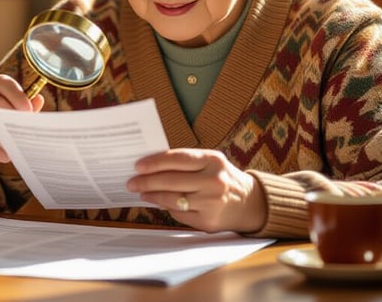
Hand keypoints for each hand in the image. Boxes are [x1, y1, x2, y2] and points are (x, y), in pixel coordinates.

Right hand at [0, 74, 44, 183]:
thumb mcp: (10, 113)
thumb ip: (23, 106)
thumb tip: (38, 100)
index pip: (2, 82)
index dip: (17, 96)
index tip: (29, 111)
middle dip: (10, 118)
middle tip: (24, 131)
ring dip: (2, 137)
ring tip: (16, 146)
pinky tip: (5, 155)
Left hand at [127, 149, 265, 232]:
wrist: (250, 203)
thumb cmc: (222, 178)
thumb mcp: (210, 163)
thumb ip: (185, 163)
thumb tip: (150, 168)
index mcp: (213, 160)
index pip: (178, 159)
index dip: (155, 162)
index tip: (137, 166)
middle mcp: (213, 181)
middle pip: (171, 180)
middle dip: (147, 181)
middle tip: (131, 182)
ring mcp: (211, 203)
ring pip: (172, 199)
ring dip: (152, 196)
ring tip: (141, 192)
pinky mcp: (208, 221)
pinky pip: (179, 214)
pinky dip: (168, 208)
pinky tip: (160, 202)